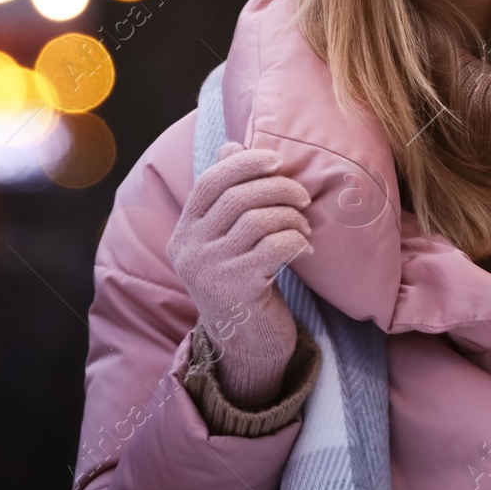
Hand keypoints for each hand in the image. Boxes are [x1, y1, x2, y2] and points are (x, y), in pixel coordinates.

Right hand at [167, 141, 312, 408]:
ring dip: (292, 216)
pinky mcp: (237, 289)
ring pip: (259, 220)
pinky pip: (275, 246)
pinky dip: (297, 240)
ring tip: (304, 227)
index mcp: (184, 233)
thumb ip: (226, 196)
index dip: (245, 163)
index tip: (277, 160)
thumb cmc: (242, 280)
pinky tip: (306, 249)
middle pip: (238, 197)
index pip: (209, 182)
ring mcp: (211, 271)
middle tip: (303, 196)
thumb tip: (231, 145)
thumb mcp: (226, 239)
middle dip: (279, 188)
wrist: (247, 344)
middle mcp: (190, 250)